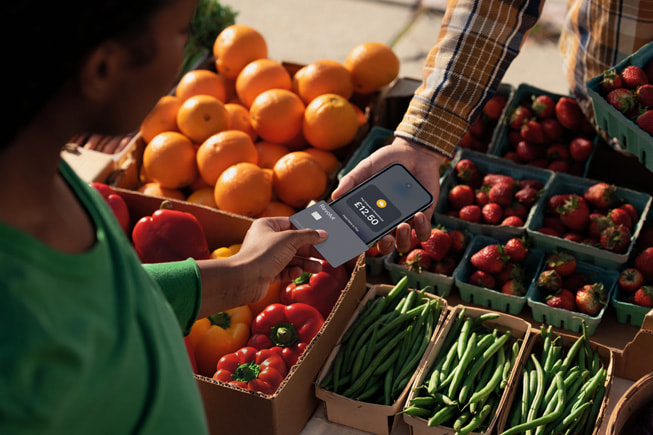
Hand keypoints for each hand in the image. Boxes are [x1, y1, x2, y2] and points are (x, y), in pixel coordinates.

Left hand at [196, 217, 326, 314]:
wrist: (244, 279)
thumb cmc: (263, 254)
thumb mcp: (289, 240)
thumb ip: (308, 236)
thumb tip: (322, 234)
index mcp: (267, 225)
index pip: (291, 224)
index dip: (306, 229)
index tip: (321, 233)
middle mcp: (266, 240)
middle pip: (293, 243)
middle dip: (309, 249)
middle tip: (325, 253)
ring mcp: (266, 257)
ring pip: (291, 258)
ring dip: (305, 263)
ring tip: (318, 267)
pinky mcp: (267, 273)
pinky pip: (285, 271)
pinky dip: (293, 272)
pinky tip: (298, 273)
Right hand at [331, 136, 444, 252]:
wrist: (414, 152)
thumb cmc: (387, 161)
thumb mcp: (366, 168)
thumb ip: (351, 180)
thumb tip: (335, 195)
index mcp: (372, 214)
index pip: (364, 234)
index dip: (360, 242)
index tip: (358, 240)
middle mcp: (388, 222)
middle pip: (384, 246)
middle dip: (384, 246)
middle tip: (385, 237)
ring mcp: (407, 221)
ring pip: (404, 244)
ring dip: (403, 239)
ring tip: (402, 225)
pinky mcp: (424, 216)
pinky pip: (424, 231)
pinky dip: (422, 228)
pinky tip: (417, 214)